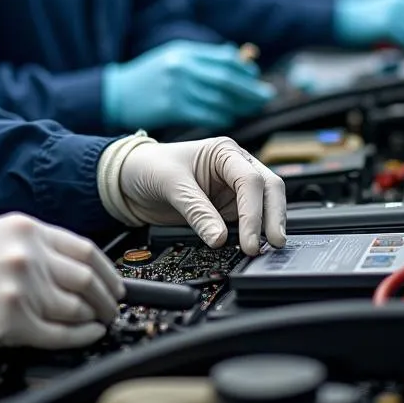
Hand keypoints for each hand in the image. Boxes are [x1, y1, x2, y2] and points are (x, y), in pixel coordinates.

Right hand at [0, 214, 123, 348]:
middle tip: (112, 306)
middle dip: (107, 297)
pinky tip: (87, 335)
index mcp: (26, 228)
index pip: (84, 248)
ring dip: (95, 317)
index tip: (114, 282)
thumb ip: (35, 244)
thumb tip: (71, 266)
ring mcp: (21, 288)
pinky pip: (58, 333)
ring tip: (100, 322)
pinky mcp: (11, 321)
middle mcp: (28, 254)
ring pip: (76, 308)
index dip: (107, 270)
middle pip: (86, 278)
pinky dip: (79, 337)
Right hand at [102, 41, 275, 130]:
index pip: (225, 58)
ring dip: (240, 105)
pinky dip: (222, 116)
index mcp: (185, 52)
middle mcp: (183, 68)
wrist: (117, 95)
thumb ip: (203, 58)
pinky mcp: (173, 109)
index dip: (245, 69)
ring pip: (220, 99)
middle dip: (250, 89)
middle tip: (266, 96)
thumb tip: (239, 59)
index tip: (256, 77)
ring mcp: (178, 89)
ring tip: (252, 108)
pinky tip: (229, 117)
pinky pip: (207, 114)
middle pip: (227, 79)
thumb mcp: (174, 57)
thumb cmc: (149, 76)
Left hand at [110, 137, 285, 255]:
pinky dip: (251, 235)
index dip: (254, 212)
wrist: (130, 178)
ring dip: (265, 227)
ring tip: (261, 250)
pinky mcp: (226, 210)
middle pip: (269, 190)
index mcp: (224, 152)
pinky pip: (246, 223)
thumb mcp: (171, 184)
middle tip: (272, 245)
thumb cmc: (149, 166)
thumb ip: (196, 211)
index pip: (250, 180)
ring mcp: (232, 190)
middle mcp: (234, 168)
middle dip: (273, 218)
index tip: (249, 240)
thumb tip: (220, 238)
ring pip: (264, 208)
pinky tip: (249, 247)